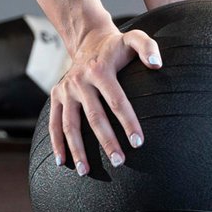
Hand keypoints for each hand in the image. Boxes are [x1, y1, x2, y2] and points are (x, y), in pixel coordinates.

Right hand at [49, 26, 162, 175]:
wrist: (88, 40)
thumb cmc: (117, 47)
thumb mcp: (133, 39)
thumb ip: (147, 47)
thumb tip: (157, 64)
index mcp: (101, 70)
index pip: (117, 100)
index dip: (128, 122)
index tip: (138, 143)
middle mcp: (80, 80)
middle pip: (94, 116)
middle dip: (106, 141)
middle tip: (119, 162)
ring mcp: (66, 89)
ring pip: (70, 124)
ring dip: (77, 149)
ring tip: (85, 171)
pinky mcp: (56, 95)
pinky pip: (54, 122)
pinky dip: (56, 142)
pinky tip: (61, 162)